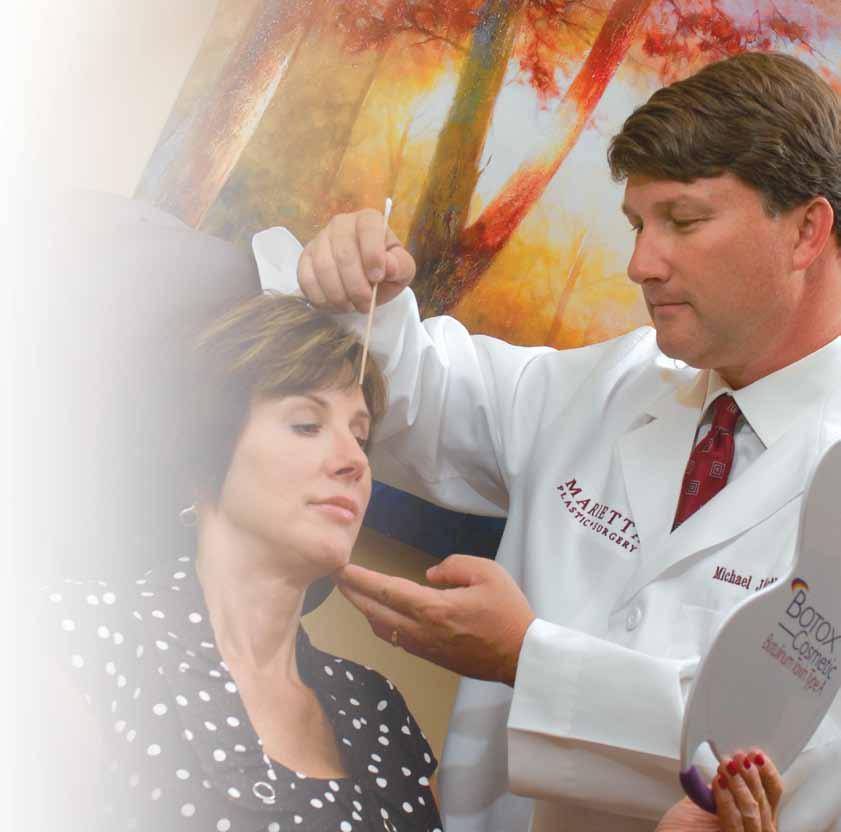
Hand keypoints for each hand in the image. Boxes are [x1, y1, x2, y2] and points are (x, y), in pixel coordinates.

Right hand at [297, 209, 415, 312]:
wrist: (364, 280)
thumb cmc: (384, 270)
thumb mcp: (402, 269)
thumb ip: (400, 265)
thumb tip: (389, 266)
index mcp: (368, 220)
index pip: (368, 228)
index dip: (372, 254)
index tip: (377, 278)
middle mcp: (341, 224)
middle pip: (344, 254)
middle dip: (356, 286)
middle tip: (366, 304)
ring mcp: (320, 240)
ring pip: (324, 268)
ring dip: (339, 295)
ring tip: (351, 306)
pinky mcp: (305, 259)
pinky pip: (306, 279)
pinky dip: (322, 298)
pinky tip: (335, 304)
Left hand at [336, 554, 535, 684]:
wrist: (522, 656)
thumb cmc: (508, 612)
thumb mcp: (488, 573)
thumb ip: (454, 566)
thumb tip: (429, 575)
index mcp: (433, 608)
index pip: (386, 590)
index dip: (360, 579)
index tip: (341, 569)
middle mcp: (421, 631)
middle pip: (375, 612)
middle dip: (353, 594)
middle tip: (337, 579)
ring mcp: (424, 648)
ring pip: (382, 629)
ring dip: (365, 611)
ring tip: (355, 595)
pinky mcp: (432, 658)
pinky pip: (396, 640)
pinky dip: (381, 624)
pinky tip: (381, 615)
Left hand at [656, 751, 782, 831]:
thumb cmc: (681, 828)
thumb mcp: (706, 799)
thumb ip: (721, 785)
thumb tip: (729, 761)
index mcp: (753, 819)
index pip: (772, 796)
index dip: (768, 774)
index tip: (757, 755)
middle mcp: (755, 831)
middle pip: (766, 804)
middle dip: (752, 776)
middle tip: (739, 757)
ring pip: (753, 812)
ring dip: (740, 784)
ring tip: (726, 766)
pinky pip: (736, 823)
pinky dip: (727, 800)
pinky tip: (719, 783)